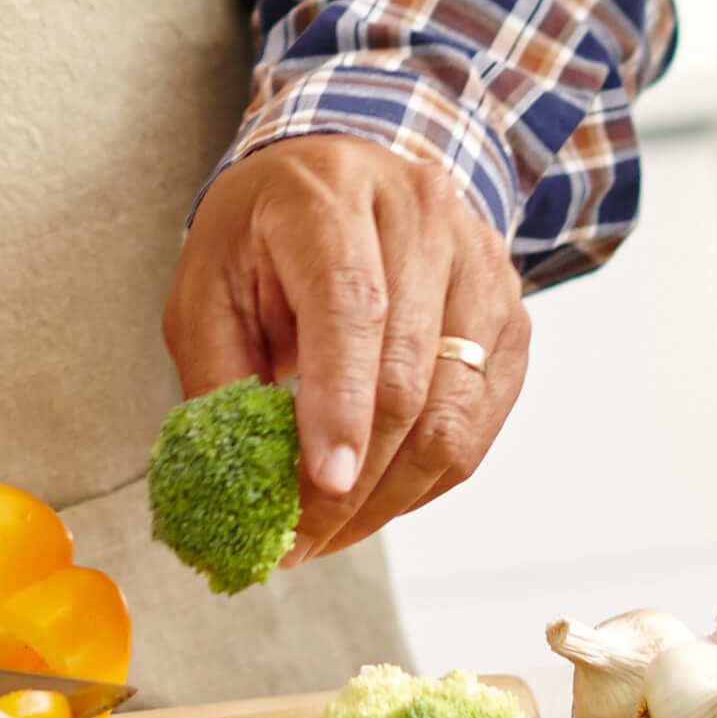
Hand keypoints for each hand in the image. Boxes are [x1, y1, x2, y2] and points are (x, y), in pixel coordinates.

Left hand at [163, 136, 527, 560]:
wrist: (340, 177)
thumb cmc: (265, 235)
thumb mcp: (207, 285)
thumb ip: (219, 378)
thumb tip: (239, 486)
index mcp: (333, 195)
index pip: (352, 305)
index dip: (339, 403)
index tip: (321, 485)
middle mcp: (423, 217)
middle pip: (409, 371)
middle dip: (355, 477)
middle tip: (300, 540)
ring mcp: (480, 265)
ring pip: (455, 410)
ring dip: (392, 494)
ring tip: (331, 534)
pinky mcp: (510, 315)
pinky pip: (480, 423)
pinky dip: (429, 479)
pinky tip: (378, 499)